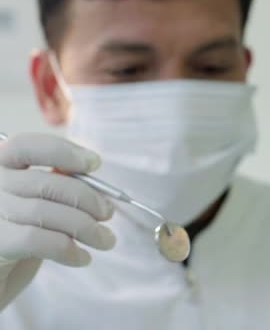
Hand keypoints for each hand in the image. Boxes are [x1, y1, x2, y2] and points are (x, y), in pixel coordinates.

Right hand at [0, 133, 115, 309]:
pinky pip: (38, 241)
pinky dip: (69, 250)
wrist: (1, 274)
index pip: (25, 146)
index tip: (94, 163)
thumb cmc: (26, 230)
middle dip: (86, 198)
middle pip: (45, 183)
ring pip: (44, 213)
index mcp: (1, 165)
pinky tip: (83, 257)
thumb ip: (58, 180)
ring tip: (106, 239)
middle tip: (108, 213)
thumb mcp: (39, 198)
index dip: (63, 152)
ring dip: (86, 228)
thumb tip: (93, 174)